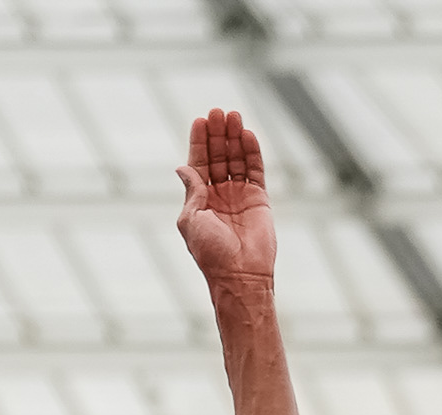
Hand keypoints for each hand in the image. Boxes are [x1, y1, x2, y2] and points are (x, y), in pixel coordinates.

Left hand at [174, 105, 275, 285]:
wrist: (240, 275)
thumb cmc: (210, 253)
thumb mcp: (191, 219)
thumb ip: (191, 190)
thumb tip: (182, 167)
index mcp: (199, 200)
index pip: (198, 163)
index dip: (199, 141)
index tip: (201, 120)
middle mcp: (218, 194)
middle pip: (218, 156)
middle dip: (218, 134)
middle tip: (219, 112)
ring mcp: (239, 195)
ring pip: (236, 159)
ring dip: (234, 137)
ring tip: (233, 115)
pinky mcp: (259, 199)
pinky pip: (255, 170)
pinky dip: (252, 152)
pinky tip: (247, 134)